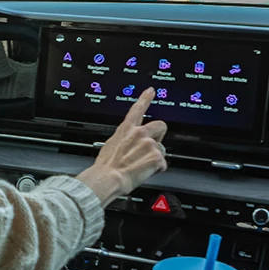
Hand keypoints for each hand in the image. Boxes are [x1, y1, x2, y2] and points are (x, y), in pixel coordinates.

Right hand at [76, 88, 167, 205]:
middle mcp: (139, 133)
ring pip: (161, 149)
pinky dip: (157, 169)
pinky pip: (163, 164)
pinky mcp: (156, 157)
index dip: (145, 98)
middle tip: (151, 148)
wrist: (108, 178)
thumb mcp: (110, 146)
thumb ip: (123, 140)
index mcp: (126, 129)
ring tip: (141, 166)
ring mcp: (149, 144)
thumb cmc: (106, 166)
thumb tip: (126, 145)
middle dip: (159, 136)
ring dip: (155, 157)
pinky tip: (145, 172)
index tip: (151, 91)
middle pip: (160, 126)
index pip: (137, 109)